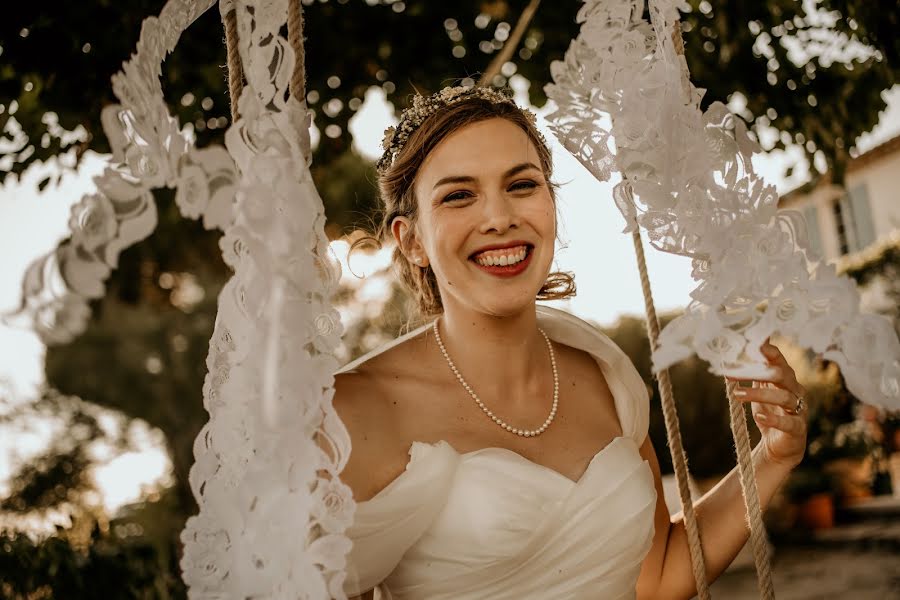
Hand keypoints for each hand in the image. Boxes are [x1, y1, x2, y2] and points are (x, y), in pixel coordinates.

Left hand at [728, 340, 807, 468]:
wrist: (778, 446)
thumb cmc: (769, 412)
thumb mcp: (760, 390)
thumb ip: (755, 373)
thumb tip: (739, 353)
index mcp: (787, 379)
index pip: (779, 360)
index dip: (769, 351)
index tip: (754, 342)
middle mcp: (796, 391)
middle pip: (782, 375)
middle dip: (756, 372)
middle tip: (731, 373)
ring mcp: (800, 410)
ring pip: (784, 397)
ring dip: (759, 395)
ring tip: (737, 395)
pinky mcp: (798, 429)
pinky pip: (789, 423)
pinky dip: (773, 419)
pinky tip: (759, 417)